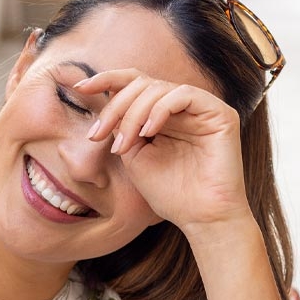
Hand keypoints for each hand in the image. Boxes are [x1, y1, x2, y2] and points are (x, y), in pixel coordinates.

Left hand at [74, 69, 253, 238]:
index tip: (79, 87)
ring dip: (132, 114)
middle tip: (97, 135)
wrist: (201, 219)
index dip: (106, 80)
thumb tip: (105, 105)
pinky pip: (183, 95)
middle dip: (114, 107)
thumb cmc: (170, 194)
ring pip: (158, 88)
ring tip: (124, 146)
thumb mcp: (134, 158)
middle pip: (141, 84)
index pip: (134, 84)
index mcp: (161, 116)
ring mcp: (201, 108)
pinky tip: (148, 132)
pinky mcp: (219, 113)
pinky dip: (159, 110)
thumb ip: (122, 130)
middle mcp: (181, 107)